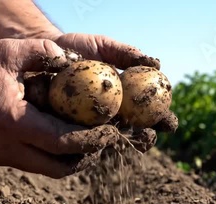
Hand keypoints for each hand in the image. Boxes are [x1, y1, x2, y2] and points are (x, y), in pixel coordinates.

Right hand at [0, 39, 119, 178]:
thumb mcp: (9, 52)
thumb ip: (46, 52)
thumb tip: (77, 61)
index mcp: (12, 122)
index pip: (62, 142)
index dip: (90, 141)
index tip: (109, 133)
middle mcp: (6, 147)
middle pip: (58, 168)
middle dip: (84, 158)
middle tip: (101, 142)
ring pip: (46, 169)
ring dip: (68, 160)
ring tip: (87, 142)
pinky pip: (32, 163)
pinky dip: (51, 156)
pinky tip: (61, 138)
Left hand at [52, 33, 178, 150]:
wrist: (45, 54)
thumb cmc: (78, 48)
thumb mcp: (104, 47)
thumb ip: (127, 54)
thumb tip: (157, 64)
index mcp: (127, 98)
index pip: (151, 112)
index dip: (164, 119)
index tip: (170, 122)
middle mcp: (113, 114)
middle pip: (136, 131)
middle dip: (146, 138)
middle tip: (149, 136)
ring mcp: (93, 125)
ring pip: (111, 141)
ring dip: (121, 144)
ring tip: (127, 143)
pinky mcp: (71, 130)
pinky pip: (83, 140)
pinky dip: (92, 143)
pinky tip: (98, 143)